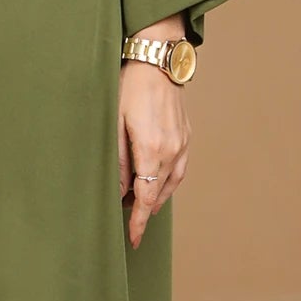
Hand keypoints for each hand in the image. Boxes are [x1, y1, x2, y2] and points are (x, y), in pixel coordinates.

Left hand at [117, 59, 189, 247]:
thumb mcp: (114, 123)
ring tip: (140, 204)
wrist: (157, 61)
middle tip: (125, 216)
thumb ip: (119, 161)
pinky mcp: (186, 136)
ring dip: (156, 197)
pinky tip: (158, 182)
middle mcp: (172, 151)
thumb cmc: (129, 87)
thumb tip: (121, 190)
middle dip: (143, 210)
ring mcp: (182, 144)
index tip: (133, 239)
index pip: (144, 198)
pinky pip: (180, 169)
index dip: (138, 221)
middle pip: (158, 194)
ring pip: (171, 184)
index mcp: (151, 150)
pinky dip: (168, 182)